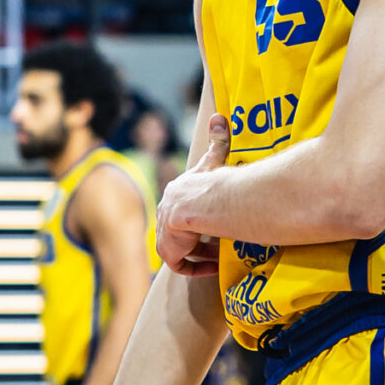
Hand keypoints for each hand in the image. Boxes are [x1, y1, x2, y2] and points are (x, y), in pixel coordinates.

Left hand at [154, 114, 232, 274]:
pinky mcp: (167, 253)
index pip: (181, 207)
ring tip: (221, 257)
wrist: (197, 204)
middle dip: (198, 237)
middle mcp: (164, 213)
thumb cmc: (209, 183)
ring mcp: (164, 235)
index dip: (199, 216)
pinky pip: (180, 265)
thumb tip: (218, 115)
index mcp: (174, 194)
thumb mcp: (214, 161)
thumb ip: (217, 141)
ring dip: (200, 253)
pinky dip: (197, 268)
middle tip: (221, 241)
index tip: (216, 221)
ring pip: (181, 248)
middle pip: (179, 229)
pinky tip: (215, 266)